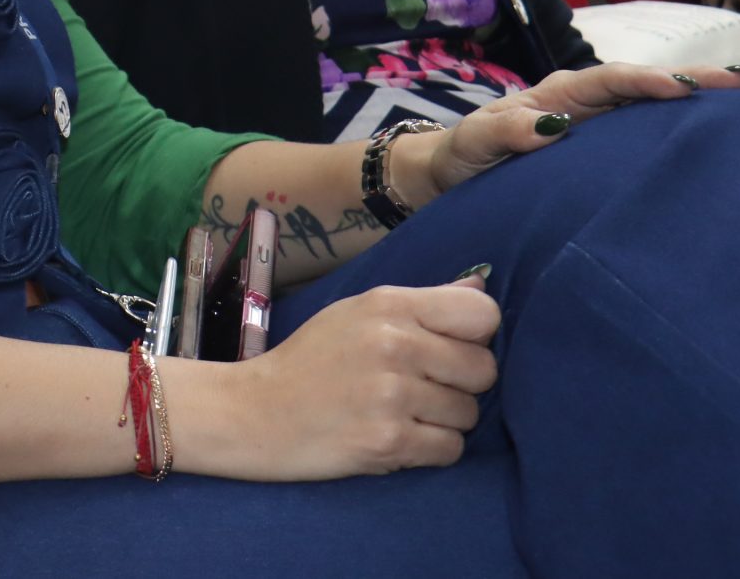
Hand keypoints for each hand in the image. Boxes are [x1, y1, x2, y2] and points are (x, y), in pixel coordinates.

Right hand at [164, 278, 499, 479]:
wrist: (255, 413)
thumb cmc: (311, 360)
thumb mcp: (357, 312)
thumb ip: (423, 302)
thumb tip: (482, 289)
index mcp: (387, 305)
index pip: (482, 315)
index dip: (474, 336)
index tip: (448, 348)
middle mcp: (393, 344)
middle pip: (483, 369)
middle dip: (460, 384)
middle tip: (420, 387)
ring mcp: (391, 395)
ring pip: (469, 414)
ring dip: (444, 420)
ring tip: (401, 412)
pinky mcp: (389, 442)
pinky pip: (451, 449)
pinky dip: (430, 450)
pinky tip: (397, 438)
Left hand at [411, 62, 739, 200]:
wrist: (451, 179)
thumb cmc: (465, 155)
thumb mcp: (478, 142)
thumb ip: (505, 132)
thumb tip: (548, 127)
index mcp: (556, 95)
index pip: (610, 81)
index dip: (647, 81)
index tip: (685, 87)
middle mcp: (582, 105)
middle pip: (642, 87)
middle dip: (689, 82)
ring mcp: (595, 129)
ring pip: (649, 110)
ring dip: (691, 105)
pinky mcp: (599, 156)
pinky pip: (642, 137)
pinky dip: (674, 133)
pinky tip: (707, 143)